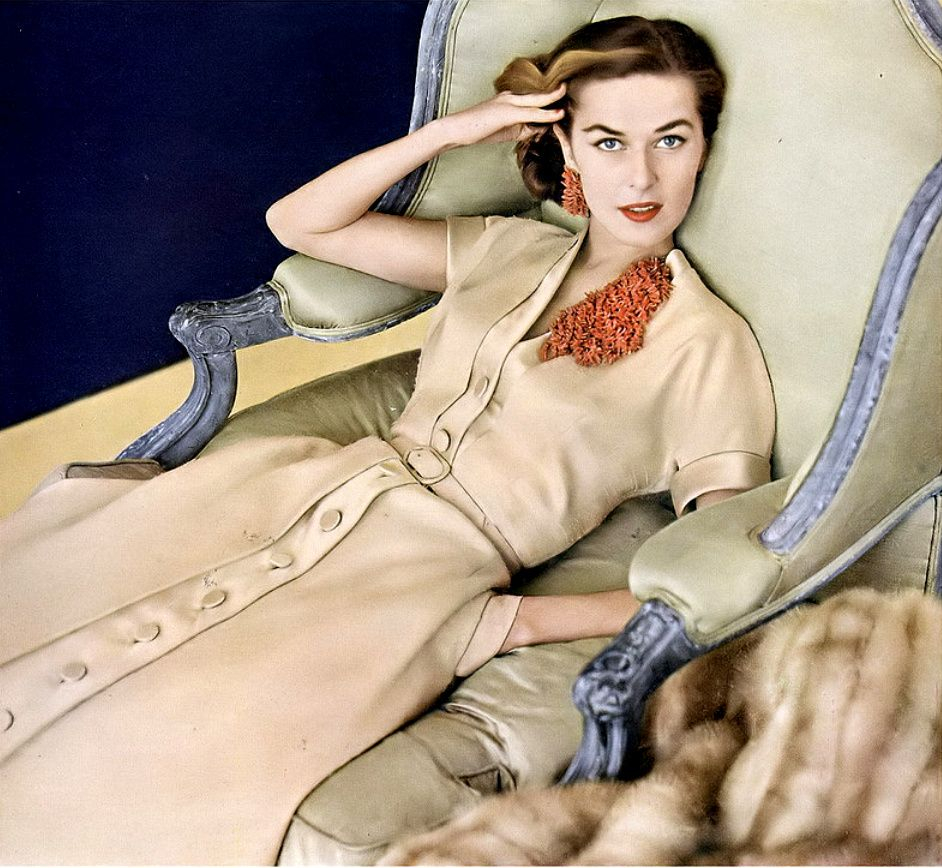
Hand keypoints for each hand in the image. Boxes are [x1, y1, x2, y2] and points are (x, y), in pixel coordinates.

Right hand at [434, 83, 565, 148]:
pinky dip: (546, 114)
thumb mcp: (505, 130)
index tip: (562, 105)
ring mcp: (508, 103)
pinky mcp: (506, 112)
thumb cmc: (478, 131)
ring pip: (538, 101)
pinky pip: (531, 112)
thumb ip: (523, 128)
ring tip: (570, 98)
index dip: (549, 102)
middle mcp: (510, 97)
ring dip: (555, 99)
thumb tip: (539, 130)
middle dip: (556, 93)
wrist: (456, 129)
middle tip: (571, 89)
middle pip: (539, 94)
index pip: (533, 100)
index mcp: (509, 100)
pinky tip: (558, 114)